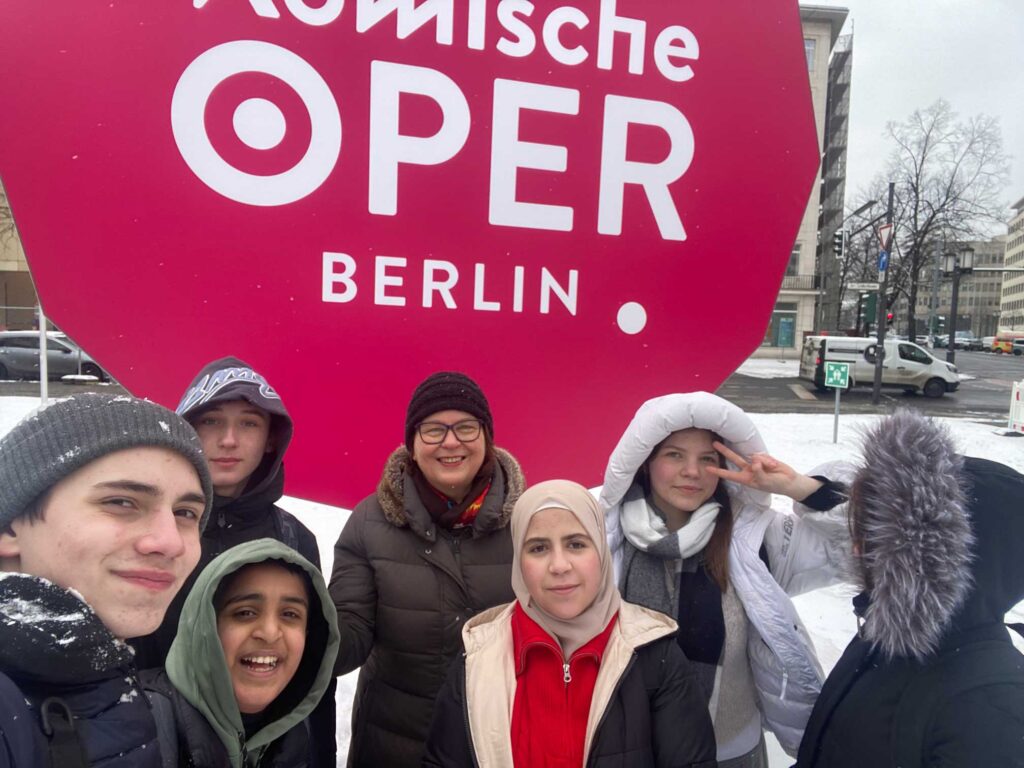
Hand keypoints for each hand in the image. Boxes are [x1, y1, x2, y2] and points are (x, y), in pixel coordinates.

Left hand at [707, 441, 822, 500]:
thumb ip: (758, 472)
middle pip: (734, 458)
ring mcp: (755, 463)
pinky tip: (774, 466)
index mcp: (746, 479)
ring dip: (763, 462)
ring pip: (752, 456)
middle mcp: (748, 470)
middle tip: (714, 443)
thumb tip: (754, 460)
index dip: (718, 472)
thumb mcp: (765, 482)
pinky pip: (763, 456)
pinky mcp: (763, 457)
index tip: (707, 468)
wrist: (789, 481)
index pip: (729, 475)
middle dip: (725, 451)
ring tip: (771, 469)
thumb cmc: (775, 485)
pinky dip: (769, 461)